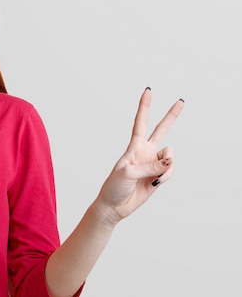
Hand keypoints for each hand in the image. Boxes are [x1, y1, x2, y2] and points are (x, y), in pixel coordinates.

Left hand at [95, 88, 183, 224]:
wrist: (115, 205)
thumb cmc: (114, 186)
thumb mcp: (128, 173)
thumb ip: (150, 166)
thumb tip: (170, 162)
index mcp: (133, 146)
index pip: (140, 122)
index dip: (145, 107)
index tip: (148, 91)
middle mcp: (145, 151)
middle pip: (161, 129)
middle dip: (171, 116)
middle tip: (181, 101)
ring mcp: (153, 163)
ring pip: (170, 156)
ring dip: (166, 167)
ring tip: (155, 178)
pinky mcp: (158, 175)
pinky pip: (170, 171)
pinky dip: (166, 177)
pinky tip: (156, 183)